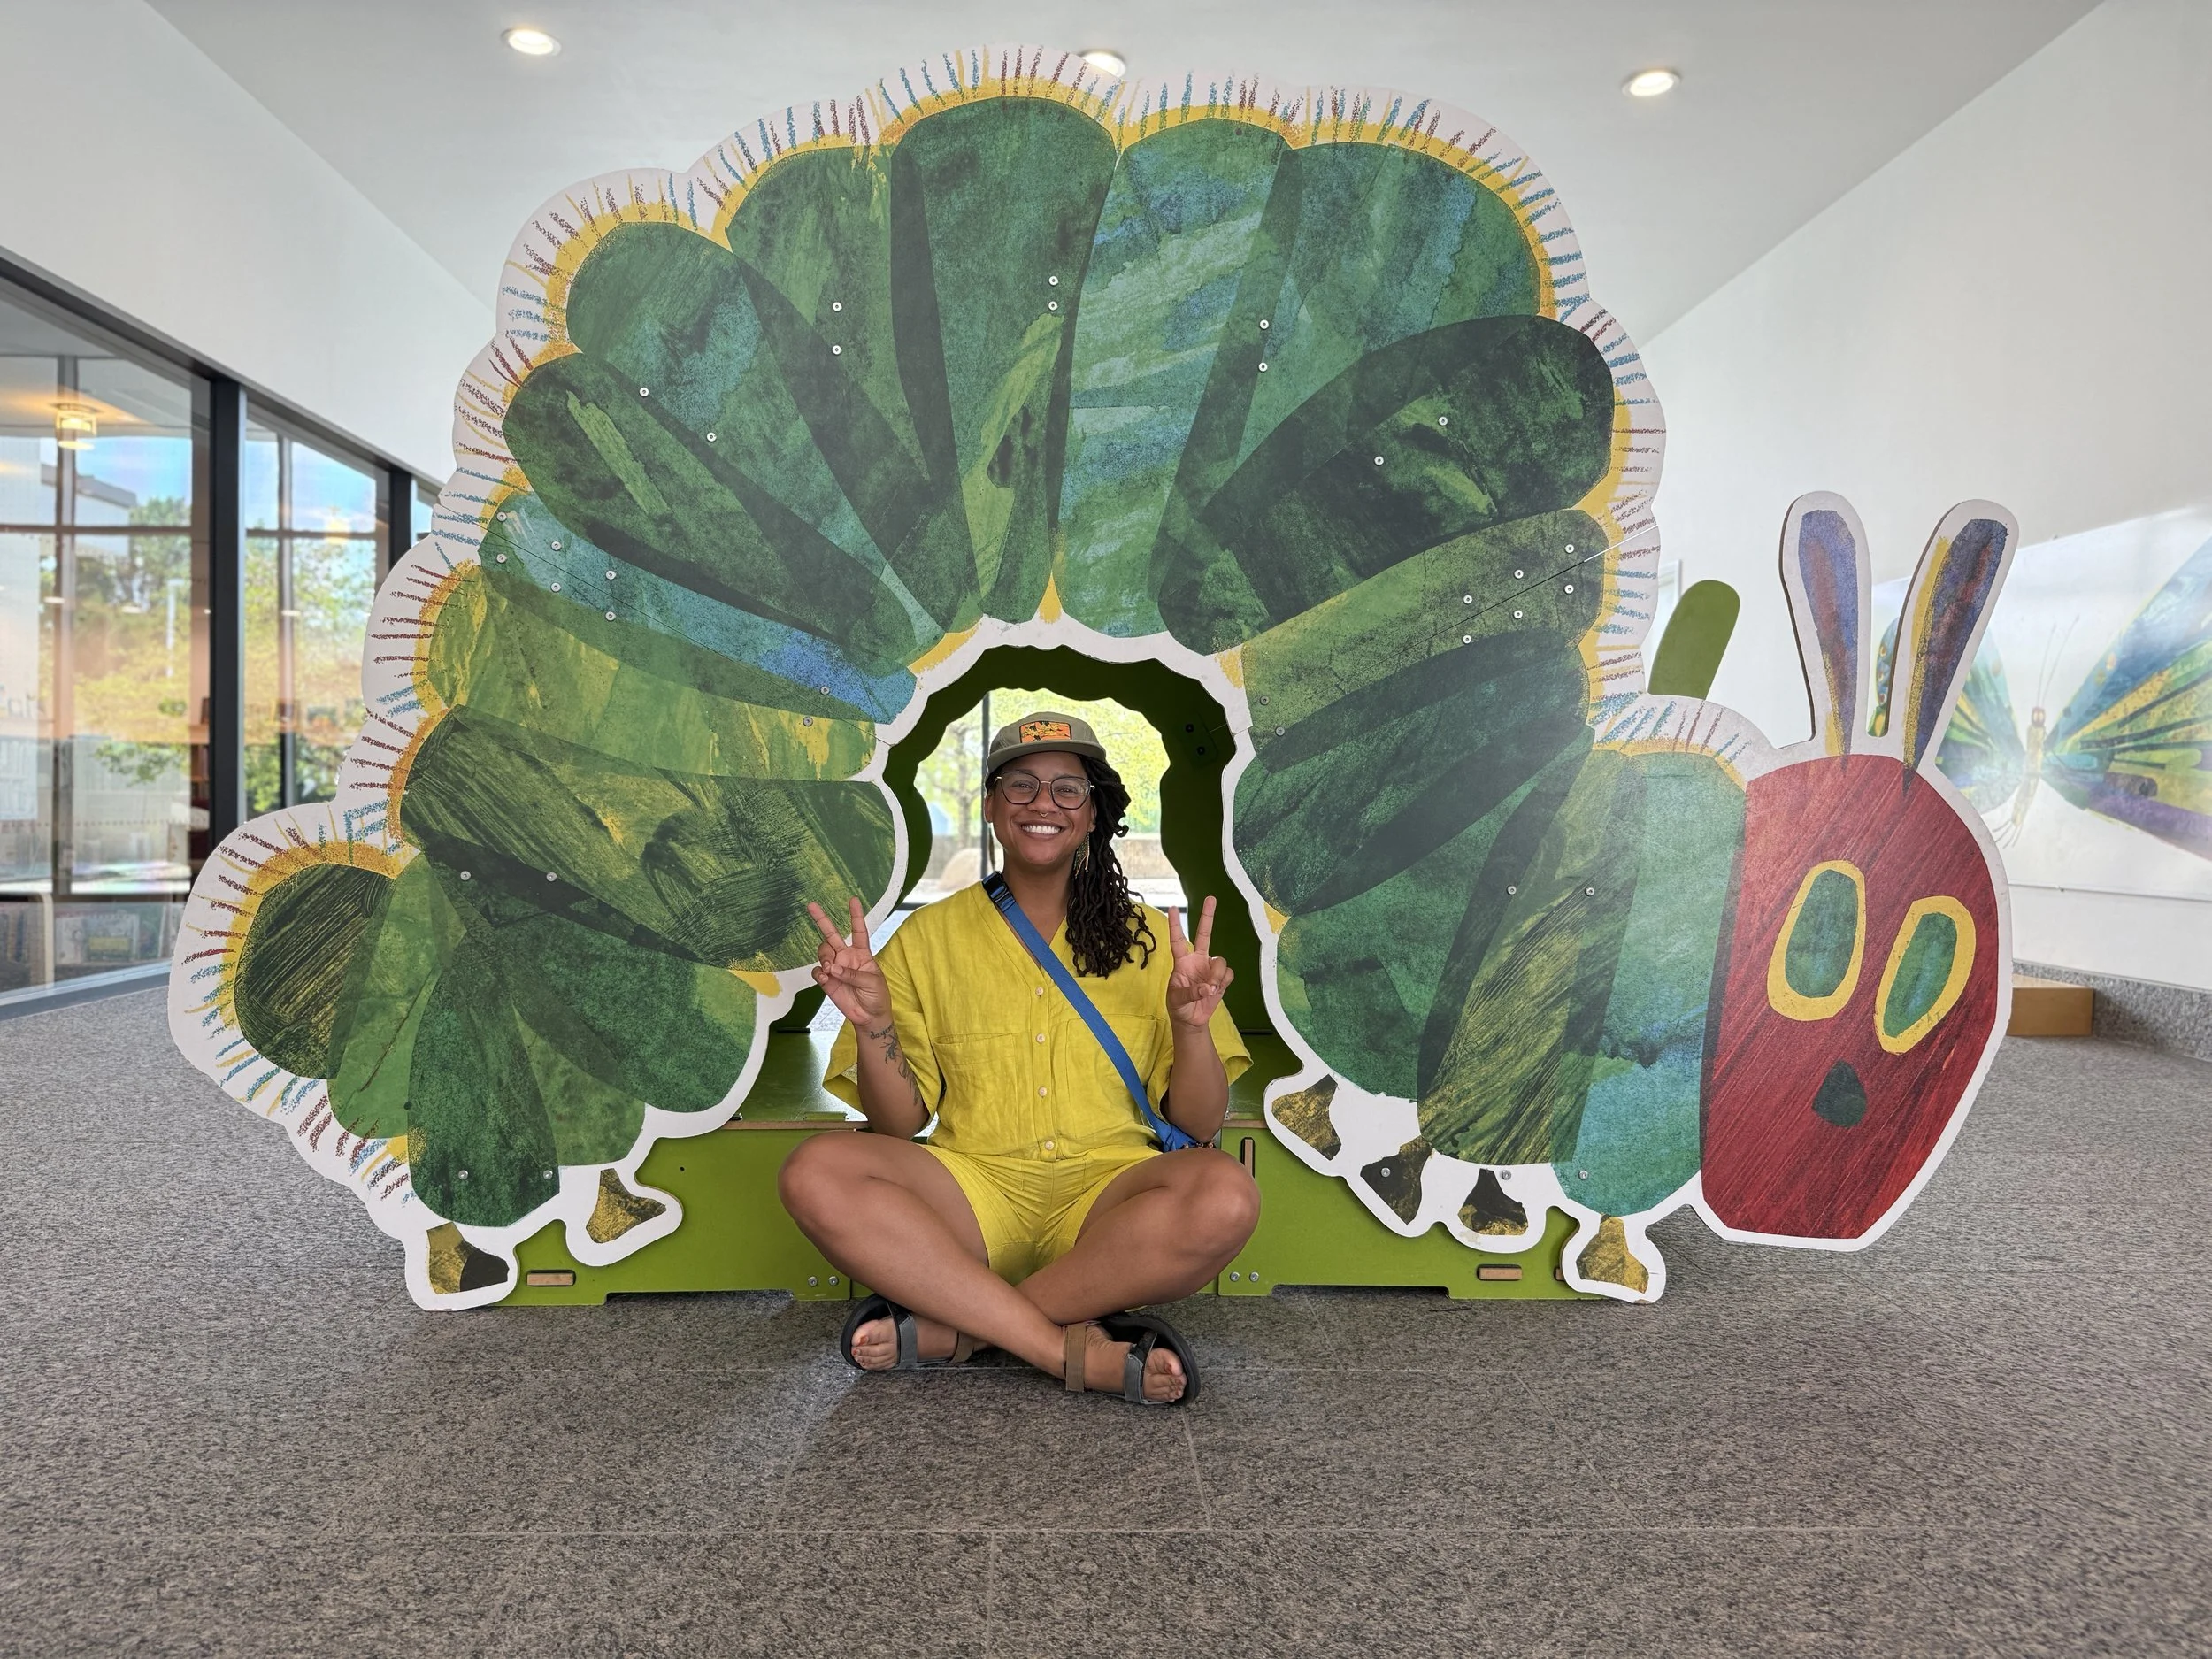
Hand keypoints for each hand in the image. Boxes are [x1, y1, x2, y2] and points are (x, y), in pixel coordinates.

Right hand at [807, 898, 890, 1026]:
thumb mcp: (872, 981)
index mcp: (862, 953)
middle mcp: (846, 957)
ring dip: (824, 957)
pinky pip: (817, 972)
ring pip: (822, 952)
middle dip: (821, 919)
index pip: (859, 930)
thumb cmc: (877, 996)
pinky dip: (820, 974)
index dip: (856, 915)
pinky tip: (826, 979)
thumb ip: (853, 973)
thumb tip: (833, 968)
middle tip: (811, 905)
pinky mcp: (827, 981)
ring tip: (830, 969)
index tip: (853, 900)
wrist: (869, 1016)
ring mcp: (835, 968)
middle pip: (832, 934)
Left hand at [1165, 896, 1233, 1030]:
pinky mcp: (1221, 978)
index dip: (1175, 924)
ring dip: (1217, 975)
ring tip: (1210, 989)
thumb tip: (1208, 987)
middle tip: (1211, 897)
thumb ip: (1191, 992)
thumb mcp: (1177, 1000)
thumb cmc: (1179, 1007)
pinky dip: (1223, 982)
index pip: (1177, 940)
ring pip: (1220, 961)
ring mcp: (1210, 968)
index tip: (1171, 907)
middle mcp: (1197, 960)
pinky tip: (1216, 990)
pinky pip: (1228, 974)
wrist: (1191, 1020)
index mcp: (1182, 962)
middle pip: (1204, 934)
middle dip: (1207, 916)